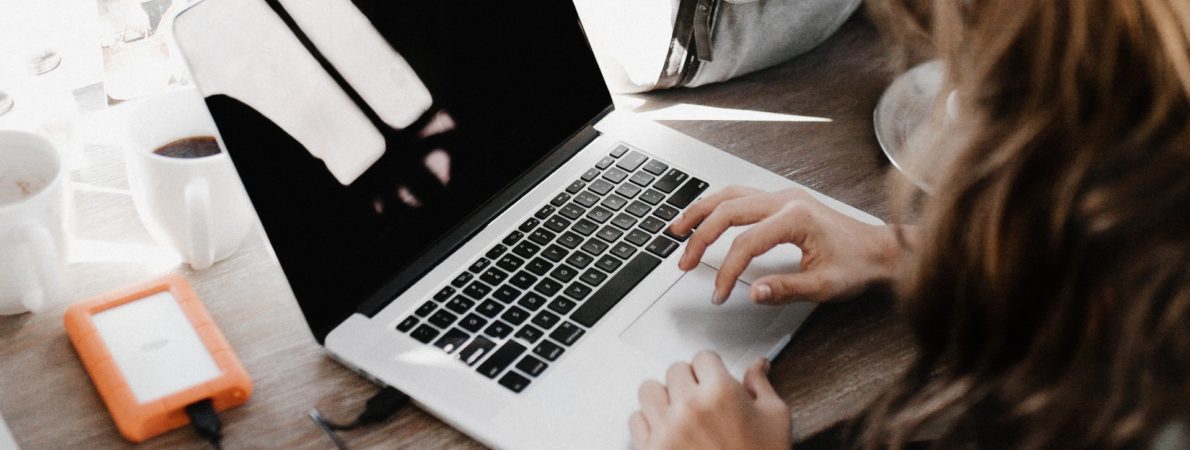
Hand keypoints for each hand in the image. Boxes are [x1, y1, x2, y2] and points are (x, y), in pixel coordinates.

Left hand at [629, 352, 791, 449]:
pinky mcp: (651, 449)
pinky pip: (635, 420)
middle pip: (675, 370)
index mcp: (721, 393)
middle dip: (689, 381)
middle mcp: (690, 406)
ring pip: (649, 390)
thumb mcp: (775, 419)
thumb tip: (756, 365)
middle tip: (701, 399)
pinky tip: (667, 431)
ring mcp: (667, 429)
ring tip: (679, 412)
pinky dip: (649, 423)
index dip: (711, 369)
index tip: (714, 380)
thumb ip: (761, 386)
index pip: (703, 357)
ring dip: (663, 398)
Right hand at [669, 186, 903, 304]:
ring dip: (701, 212)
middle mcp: (786, 200)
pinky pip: (741, 195)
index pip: (745, 243)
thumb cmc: (858, 265)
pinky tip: (705, 217)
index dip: (726, 271)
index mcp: (796, 218)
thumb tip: (753, 292)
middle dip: (700, 237)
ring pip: (730, 195)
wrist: (881, 250)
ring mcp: (783, 196)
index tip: (719, 293)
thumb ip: (786, 289)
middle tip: (684, 262)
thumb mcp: (825, 286)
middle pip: (728, 210)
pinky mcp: (783, 200)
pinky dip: (717, 206)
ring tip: (678, 230)